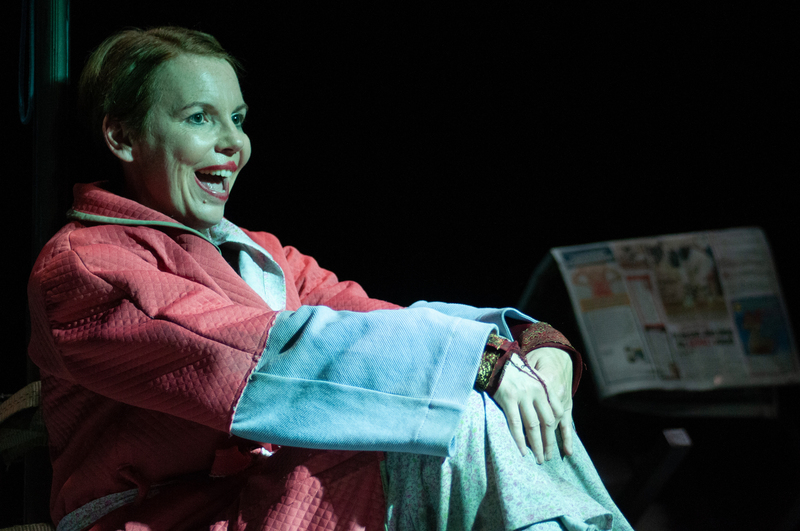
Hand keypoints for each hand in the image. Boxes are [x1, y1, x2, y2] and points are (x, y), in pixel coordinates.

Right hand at [491, 347, 572, 462]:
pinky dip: (519, 440)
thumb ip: (541, 393)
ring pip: (533, 426)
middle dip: (549, 442)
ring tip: (538, 459)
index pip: (558, 412)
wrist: (495, 360)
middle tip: (548, 457)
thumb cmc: (513, 371)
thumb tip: (547, 417)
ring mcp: (522, 395)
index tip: (557, 442)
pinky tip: (521, 451)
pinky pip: (515, 423)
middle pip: (547, 422)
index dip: (558, 429)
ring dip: (537, 445)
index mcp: (544, 386)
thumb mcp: (532, 378)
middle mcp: (536, 391)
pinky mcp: (508, 399)